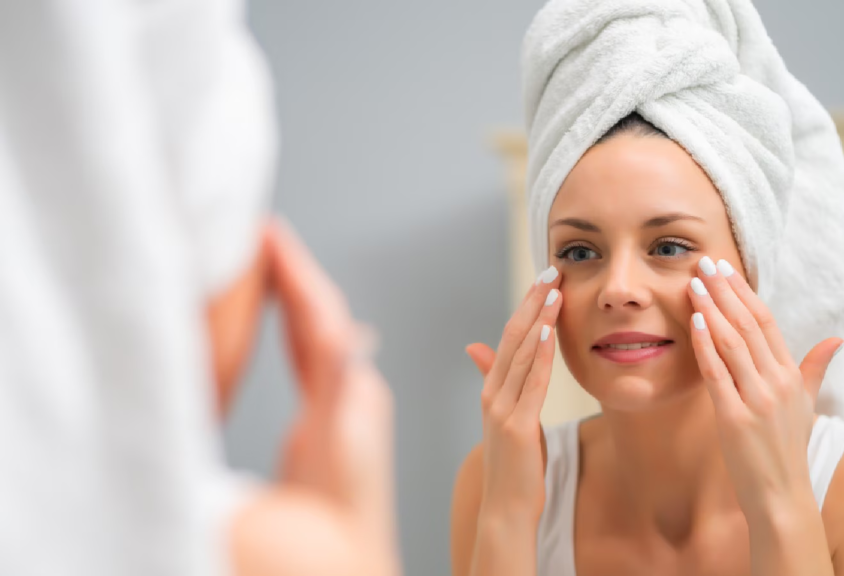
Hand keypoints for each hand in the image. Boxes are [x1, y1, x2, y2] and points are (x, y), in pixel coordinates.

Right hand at [264, 218, 395, 550]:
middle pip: (318, 314)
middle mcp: (349, 385)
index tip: (273, 234)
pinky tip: (283, 316)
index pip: (321, 314)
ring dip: (291, 293)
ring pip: (311, 331)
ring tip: (269, 258)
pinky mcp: (320, 417)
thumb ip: (341, 387)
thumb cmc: (343, 504)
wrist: (345, 545)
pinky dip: (289, 327)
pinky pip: (303, 356)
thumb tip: (350, 333)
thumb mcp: (340, 442)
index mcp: (352, 386)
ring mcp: (336, 399)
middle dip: (292, 272)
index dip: (296, 273)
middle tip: (264, 233)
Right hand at [465, 266, 562, 526]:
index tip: (544, 279)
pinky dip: (540, 355)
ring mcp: (502, 410)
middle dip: (532, 302)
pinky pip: (532, 383)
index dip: (526, 306)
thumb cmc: (512, 467)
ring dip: (539, 319)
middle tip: (551, 270)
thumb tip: (476, 348)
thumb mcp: (504, 418)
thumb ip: (494, 381)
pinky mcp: (517, 426)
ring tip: (555, 290)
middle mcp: (493, 394)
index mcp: (492, 391)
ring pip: (521, 354)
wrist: (505, 509)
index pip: (509, 338)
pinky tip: (550, 332)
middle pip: (512, 337)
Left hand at [686, 257, 841, 524]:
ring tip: (695, 283)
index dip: (745, 292)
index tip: (726, 269)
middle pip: (749, 325)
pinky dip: (705, 344)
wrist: (781, 495)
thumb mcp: (806, 405)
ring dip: (712, 308)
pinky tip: (694, 321)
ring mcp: (756, 399)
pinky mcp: (734, 418)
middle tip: (705, 263)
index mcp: (792, 376)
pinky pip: (717, 373)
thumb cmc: (789, 449)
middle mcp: (777, 382)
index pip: (767, 322)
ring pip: (733, 342)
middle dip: (726, 290)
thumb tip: (836, 339)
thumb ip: (815, 369)